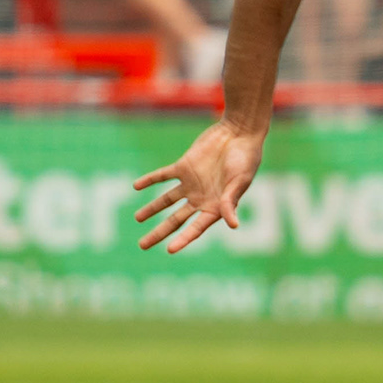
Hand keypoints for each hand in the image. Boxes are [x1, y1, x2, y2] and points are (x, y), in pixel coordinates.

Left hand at [131, 119, 263, 253]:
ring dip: (151, 208)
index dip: (183, 240)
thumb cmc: (246, 159)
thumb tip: (234, 226)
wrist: (239, 133)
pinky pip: (163, 175)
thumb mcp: (240, 181)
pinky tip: (136, 186)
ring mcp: (191, 183)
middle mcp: (201, 199)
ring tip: (137, 218)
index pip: (196, 228)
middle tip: (142, 245)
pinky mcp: (184, 166)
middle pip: (175, 220)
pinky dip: (150, 180)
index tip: (169, 250)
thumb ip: (231, 202)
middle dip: (159, 232)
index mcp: (216, 207)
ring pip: (167, 200)